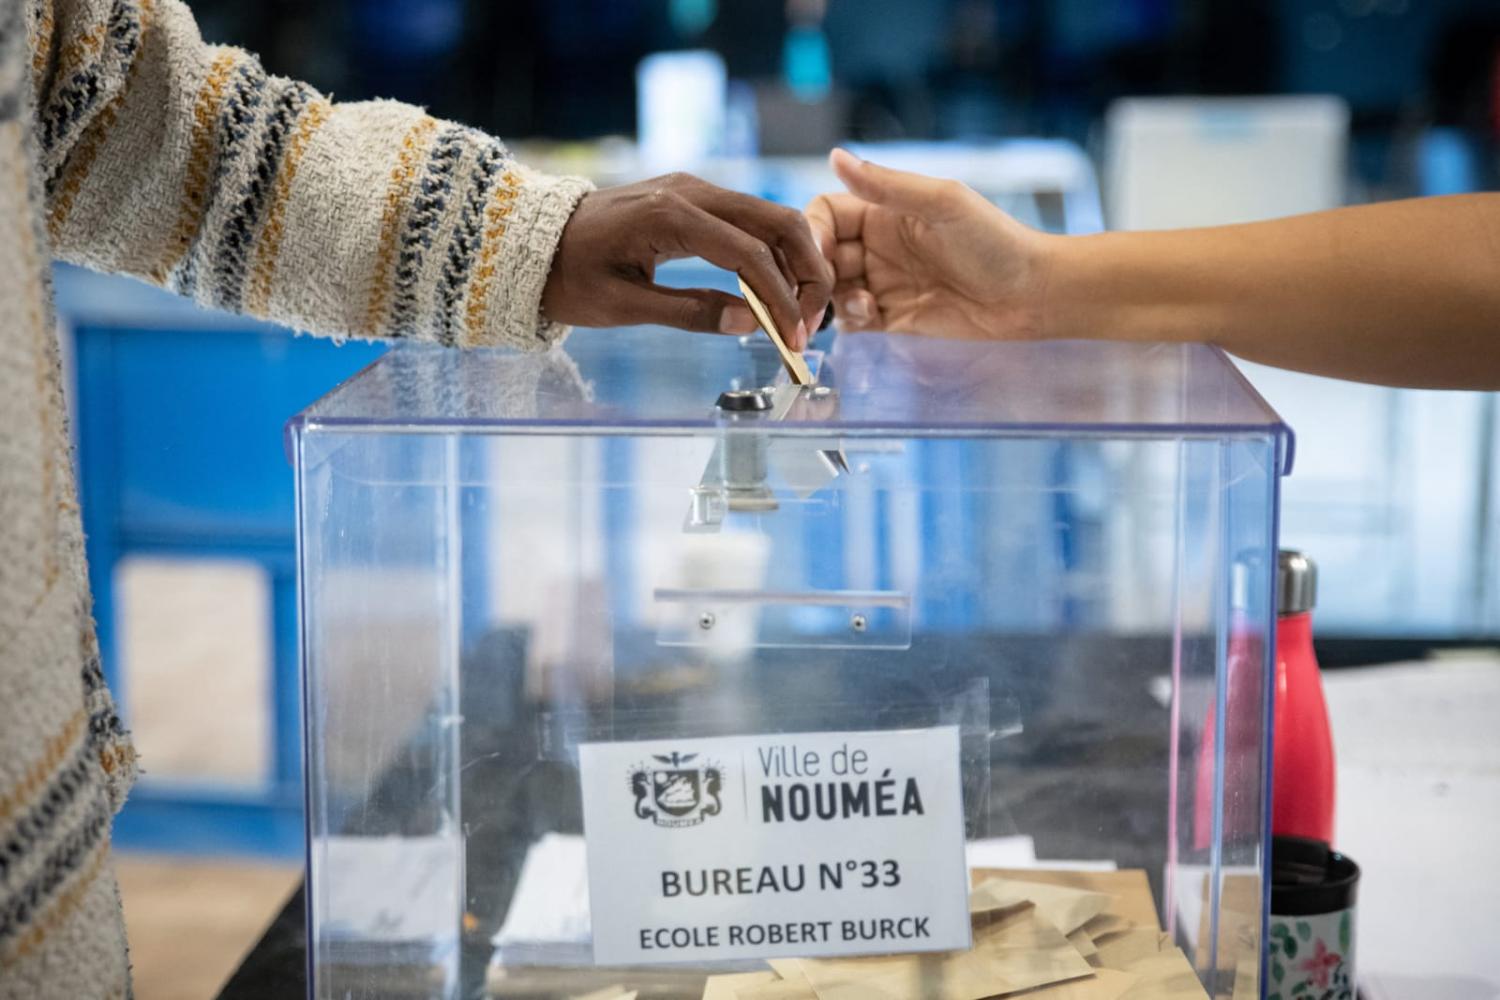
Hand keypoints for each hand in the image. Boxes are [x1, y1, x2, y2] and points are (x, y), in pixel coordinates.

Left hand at [542, 172, 831, 348]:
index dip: (780, 299)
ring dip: (795, 264)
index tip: (794, 340)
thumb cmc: (569, 276)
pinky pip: (749, 221)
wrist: (535, 240)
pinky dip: (772, 254)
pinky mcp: (694, 197)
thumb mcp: (622, 306)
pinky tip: (772, 292)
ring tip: (795, 314)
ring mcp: (695, 189)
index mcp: (670, 216)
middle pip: (778, 223)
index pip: (750, 255)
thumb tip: (749, 325)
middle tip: (809, 324)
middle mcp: (691, 191)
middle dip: (806, 274)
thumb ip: (688, 313)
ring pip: (771, 219)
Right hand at [805, 149, 1055, 340]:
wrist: (1032, 295)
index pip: (826, 215)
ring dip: (833, 300)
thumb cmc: (996, 242)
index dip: (812, 232)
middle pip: (822, 256)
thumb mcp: (941, 204)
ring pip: (832, 291)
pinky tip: (874, 318)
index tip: (818, 253)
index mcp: (884, 211)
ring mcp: (885, 282)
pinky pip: (853, 320)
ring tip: (863, 305)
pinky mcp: (894, 318)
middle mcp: (878, 245)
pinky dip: (851, 321)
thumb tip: (835, 155)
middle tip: (827, 289)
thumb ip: (886, 185)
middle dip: (816, 273)